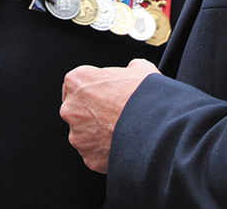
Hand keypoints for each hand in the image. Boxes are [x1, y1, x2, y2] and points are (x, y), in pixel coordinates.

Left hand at [60, 58, 159, 172]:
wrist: (156, 129)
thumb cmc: (145, 97)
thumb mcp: (140, 69)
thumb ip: (128, 68)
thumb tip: (133, 70)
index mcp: (77, 81)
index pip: (77, 83)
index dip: (94, 88)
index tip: (105, 93)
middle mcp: (70, 108)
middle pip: (77, 109)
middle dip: (94, 112)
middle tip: (116, 113)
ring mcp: (77, 135)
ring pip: (85, 133)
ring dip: (99, 133)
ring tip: (122, 130)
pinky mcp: (88, 157)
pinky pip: (94, 153)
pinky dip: (106, 151)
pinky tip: (123, 144)